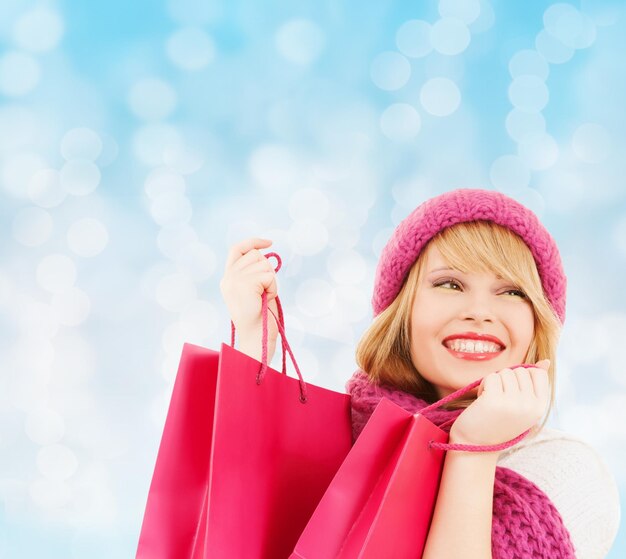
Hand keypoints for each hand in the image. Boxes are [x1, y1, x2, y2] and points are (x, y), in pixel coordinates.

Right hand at [219, 238, 279, 359]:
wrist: (256, 338)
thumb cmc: (260, 317)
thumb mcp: (254, 290)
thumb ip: (254, 272)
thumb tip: (265, 254)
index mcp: (228, 278)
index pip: (237, 249)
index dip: (253, 242)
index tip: (269, 243)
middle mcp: (228, 277)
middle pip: (255, 255)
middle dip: (266, 270)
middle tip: (264, 291)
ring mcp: (234, 280)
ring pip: (264, 264)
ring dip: (271, 281)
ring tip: (264, 297)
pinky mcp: (245, 284)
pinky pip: (269, 275)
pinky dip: (273, 287)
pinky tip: (266, 299)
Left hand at [448, 359, 550, 448]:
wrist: (475, 445)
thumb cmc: (499, 421)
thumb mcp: (523, 405)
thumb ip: (534, 384)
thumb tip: (546, 361)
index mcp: (540, 407)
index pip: (538, 373)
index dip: (521, 377)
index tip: (513, 392)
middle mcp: (530, 406)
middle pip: (519, 371)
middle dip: (506, 380)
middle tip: (500, 399)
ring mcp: (514, 403)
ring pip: (504, 372)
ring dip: (494, 383)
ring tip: (491, 401)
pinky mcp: (495, 400)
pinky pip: (491, 377)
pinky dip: (484, 386)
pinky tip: (482, 400)